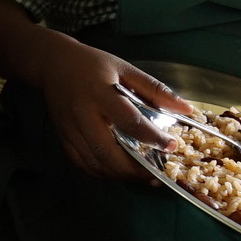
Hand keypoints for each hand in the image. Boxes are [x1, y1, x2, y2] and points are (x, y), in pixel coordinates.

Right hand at [40, 44, 197, 182]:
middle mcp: (83, 115)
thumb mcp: (125, 69)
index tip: (172, 146)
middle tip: (156, 175)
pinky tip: (118, 172)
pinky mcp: (64, 138)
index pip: (130, 122)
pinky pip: (82, 165)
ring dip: (120, 176)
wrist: (53, 63)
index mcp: (100, 93)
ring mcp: (71, 129)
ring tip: (142, 177)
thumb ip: (156, 90)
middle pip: (108, 153)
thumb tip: (187, 110)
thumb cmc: (92, 64)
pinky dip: (102, 174)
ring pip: (95, 164)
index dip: (153, 138)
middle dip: (134, 170)